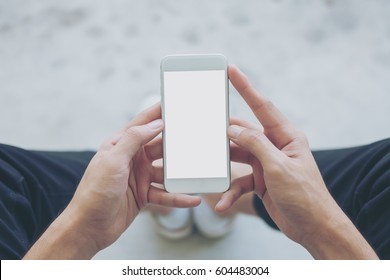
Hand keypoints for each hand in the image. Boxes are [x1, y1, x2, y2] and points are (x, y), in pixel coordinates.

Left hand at [24, 103, 200, 258]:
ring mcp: (139, 177)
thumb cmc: (94, 191)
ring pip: (166, 171)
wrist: (88, 227)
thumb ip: (134, 140)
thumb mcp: (113, 160)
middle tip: (195, 135)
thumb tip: (156, 124)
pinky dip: (178, 197)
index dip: (158, 113)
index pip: (142, 124)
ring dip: (180, 173)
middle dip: (176, 143)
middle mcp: (132, 159)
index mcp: (120, 145)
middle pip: (159, 147)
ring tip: (198, 169)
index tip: (175, 103)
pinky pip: (165, 194)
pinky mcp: (144, 195)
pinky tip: (193, 198)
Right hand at [216, 65, 376, 258]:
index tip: (230, 70)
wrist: (312, 227)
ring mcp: (265, 163)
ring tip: (207, 165)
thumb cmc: (304, 195)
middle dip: (224, 132)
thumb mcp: (279, 167)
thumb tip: (232, 129)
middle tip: (203, 126)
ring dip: (224, 164)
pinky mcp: (258, 179)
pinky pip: (239, 181)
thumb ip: (256, 145)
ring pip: (237, 155)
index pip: (262, 106)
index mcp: (285, 136)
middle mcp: (274, 146)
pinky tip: (221, 203)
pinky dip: (229, 191)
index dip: (245, 87)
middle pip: (243, 132)